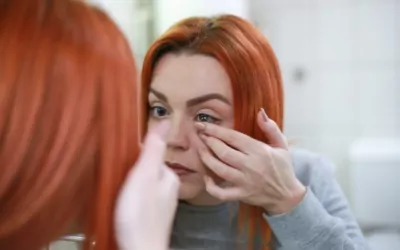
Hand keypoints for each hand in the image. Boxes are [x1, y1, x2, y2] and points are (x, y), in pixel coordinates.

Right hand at [115, 121, 179, 249]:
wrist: (139, 249)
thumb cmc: (140, 214)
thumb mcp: (144, 175)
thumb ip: (153, 150)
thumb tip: (166, 121)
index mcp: (169, 176)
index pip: (152, 155)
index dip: (135, 156)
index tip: (122, 160)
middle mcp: (169, 189)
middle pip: (148, 170)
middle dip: (132, 171)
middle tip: (118, 176)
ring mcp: (160, 204)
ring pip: (144, 185)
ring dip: (131, 184)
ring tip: (118, 189)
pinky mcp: (151, 216)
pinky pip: (141, 199)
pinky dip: (131, 198)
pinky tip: (123, 203)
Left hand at [195, 109, 305, 214]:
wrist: (287, 196)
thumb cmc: (283, 168)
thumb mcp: (282, 145)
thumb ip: (271, 128)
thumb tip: (260, 112)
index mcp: (259, 151)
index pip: (233, 137)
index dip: (216, 130)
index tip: (203, 125)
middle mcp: (250, 166)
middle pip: (224, 152)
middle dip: (209, 142)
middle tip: (199, 134)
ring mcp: (245, 182)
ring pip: (220, 170)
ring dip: (207, 159)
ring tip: (200, 150)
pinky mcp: (241, 195)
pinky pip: (221, 193)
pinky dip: (211, 187)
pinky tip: (206, 177)